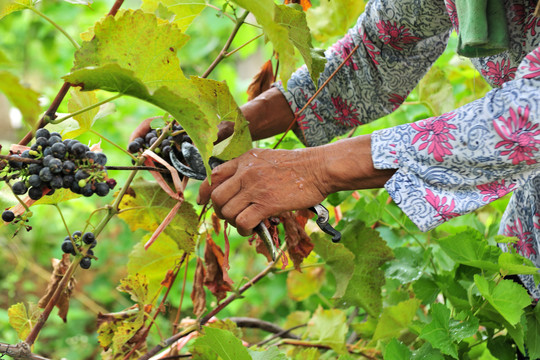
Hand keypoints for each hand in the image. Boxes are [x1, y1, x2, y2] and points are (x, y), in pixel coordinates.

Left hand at [197, 147, 328, 235]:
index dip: (204, 191)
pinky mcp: (266, 204)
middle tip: (230, 216)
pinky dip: (244, 229)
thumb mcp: (266, 158)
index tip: (202, 201)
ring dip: (232, 222)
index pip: (213, 176)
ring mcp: (255, 188)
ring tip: (244, 224)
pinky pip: (243, 221)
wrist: (318, 168)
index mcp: (244, 160)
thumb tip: (238, 188)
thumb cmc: (297, 165)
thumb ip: (249, 169)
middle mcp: (245, 173)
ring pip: (228, 211)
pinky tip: (251, 229)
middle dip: (219, 211)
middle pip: (216, 197)